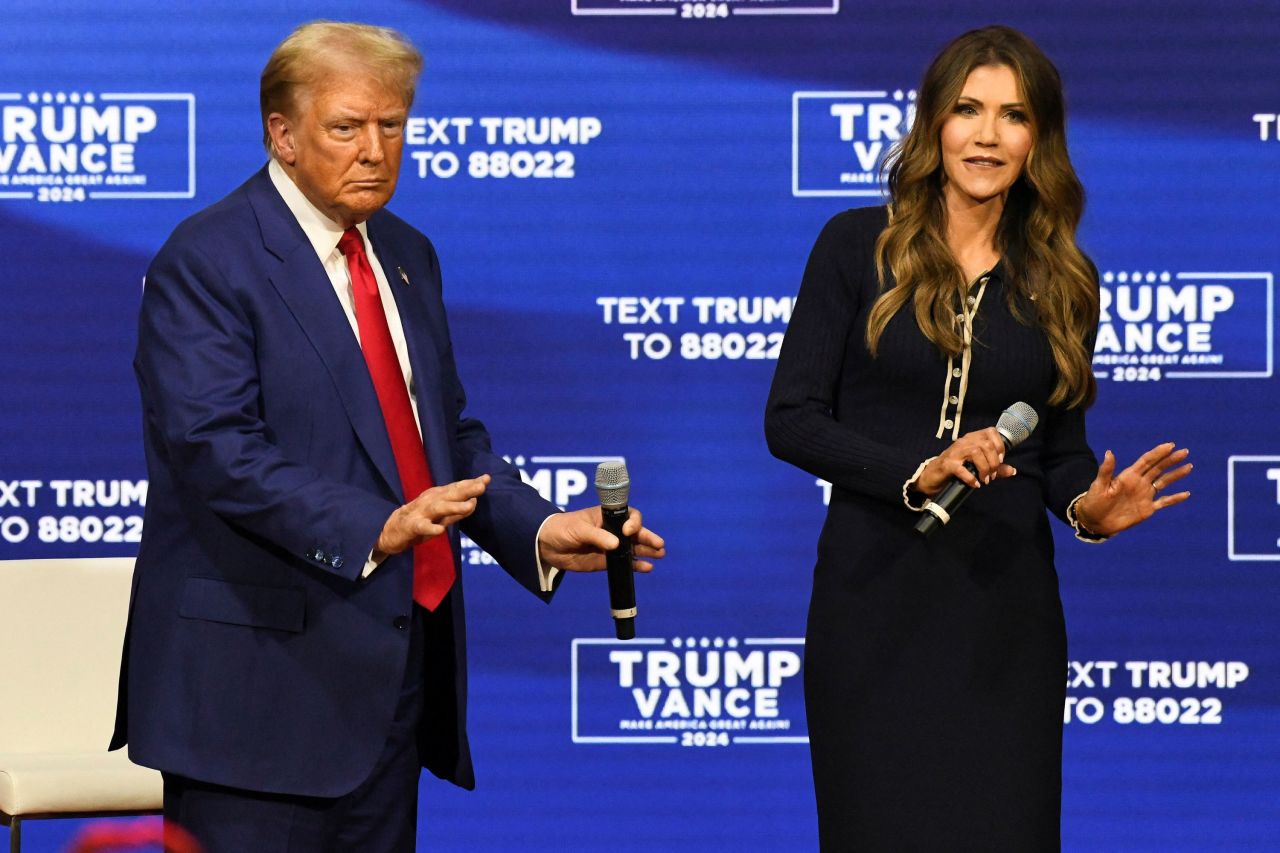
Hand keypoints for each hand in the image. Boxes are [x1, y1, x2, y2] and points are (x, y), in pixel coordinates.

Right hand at [375, 475, 489, 554]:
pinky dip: (431, 528)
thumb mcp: (441, 516)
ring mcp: (420, 513)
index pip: (457, 488)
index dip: (471, 483)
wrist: (391, 531)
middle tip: (482, 486)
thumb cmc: (420, 521)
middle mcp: (430, 501)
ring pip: (438, 508)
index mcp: (437, 496)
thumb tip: (475, 501)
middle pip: (450, 494)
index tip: (487, 478)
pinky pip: (422, 527)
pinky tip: (440, 530)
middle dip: (466, 489)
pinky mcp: (411, 526)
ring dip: (454, 506)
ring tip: (469, 506)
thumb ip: (458, 510)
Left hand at [537, 506, 665, 572]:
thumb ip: (597, 536)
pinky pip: (625, 563)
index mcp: (607, 517)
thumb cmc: (562, 529)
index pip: (628, 516)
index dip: (634, 522)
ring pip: (634, 548)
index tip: (630, 530)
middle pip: (636, 533)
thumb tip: (616, 545)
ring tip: (660, 554)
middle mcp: (613, 531)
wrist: (547, 545)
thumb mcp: (579, 529)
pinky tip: (647, 567)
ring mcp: (611, 546)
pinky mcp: (606, 561)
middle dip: (648, 537)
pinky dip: (636, 566)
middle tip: (659, 544)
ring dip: (647, 551)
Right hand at [914, 427, 1016, 495]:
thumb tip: (1013, 471)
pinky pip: (961, 469)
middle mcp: (964, 442)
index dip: (999, 446)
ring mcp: (955, 453)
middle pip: (986, 444)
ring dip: (984, 468)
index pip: (991, 432)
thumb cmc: (957, 468)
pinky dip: (971, 478)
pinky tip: (975, 484)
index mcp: (972, 439)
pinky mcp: (947, 465)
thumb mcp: (978, 466)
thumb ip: (995, 468)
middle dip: (993, 462)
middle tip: (992, 475)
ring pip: (976, 452)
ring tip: (985, 480)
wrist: (933, 475)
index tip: (1000, 460)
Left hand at [1075, 443, 1191, 536]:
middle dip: (1171, 460)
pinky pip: (1164, 502)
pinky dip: (1175, 499)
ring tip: (1189, 466)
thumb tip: (1109, 452)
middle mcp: (1139, 483)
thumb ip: (1106, 470)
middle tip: (1184, 451)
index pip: (1146, 461)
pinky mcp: (1147, 509)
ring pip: (1164, 482)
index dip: (1158, 453)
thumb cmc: (1094, 502)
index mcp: (1128, 476)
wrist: (1095, 521)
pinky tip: (1186, 494)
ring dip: (1176, 475)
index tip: (1170, 445)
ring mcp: (1144, 495)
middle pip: (1158, 469)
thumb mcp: (1099, 485)